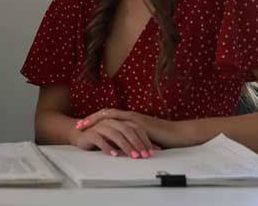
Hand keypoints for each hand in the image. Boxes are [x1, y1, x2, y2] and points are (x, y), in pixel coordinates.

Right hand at [70, 112, 155, 158]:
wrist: (79, 134)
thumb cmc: (102, 137)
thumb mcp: (121, 140)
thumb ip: (135, 143)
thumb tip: (155, 150)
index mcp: (120, 121)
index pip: (136, 128)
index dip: (144, 140)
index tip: (150, 152)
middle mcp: (111, 121)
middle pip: (128, 130)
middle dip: (137, 144)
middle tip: (144, 155)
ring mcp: (101, 126)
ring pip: (115, 134)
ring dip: (126, 146)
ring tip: (133, 156)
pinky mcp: (91, 133)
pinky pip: (100, 140)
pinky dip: (108, 147)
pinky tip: (114, 155)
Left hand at [77, 108, 200, 149]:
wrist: (178, 135)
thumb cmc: (162, 137)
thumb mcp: (143, 136)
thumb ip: (132, 137)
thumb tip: (121, 145)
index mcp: (130, 118)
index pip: (108, 116)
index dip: (95, 119)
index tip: (82, 125)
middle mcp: (131, 116)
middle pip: (106, 113)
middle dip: (91, 119)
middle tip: (78, 125)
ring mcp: (135, 118)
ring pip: (111, 117)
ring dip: (96, 122)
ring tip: (85, 129)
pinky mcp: (140, 124)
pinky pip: (122, 125)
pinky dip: (110, 129)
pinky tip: (102, 133)